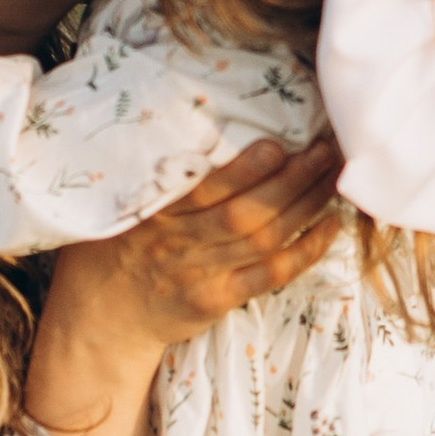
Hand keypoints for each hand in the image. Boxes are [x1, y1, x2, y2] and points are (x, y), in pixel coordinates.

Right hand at [26, 134, 341, 435]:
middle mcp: (179, 243)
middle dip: (291, 180)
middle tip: (324, 150)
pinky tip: (330, 227)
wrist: (102, 316)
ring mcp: (201, 275)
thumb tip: (202, 119)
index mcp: (154, 212)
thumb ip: (157, 174)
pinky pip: (271, 276)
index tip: (276, 143)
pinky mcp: (218, 300)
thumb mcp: (119, 203)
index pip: (204, 189)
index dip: (244, 170)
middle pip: (246, 214)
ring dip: (306, 207)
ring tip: (332, 177)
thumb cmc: (115, 245)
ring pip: (264, 240)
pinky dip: (305, 252)